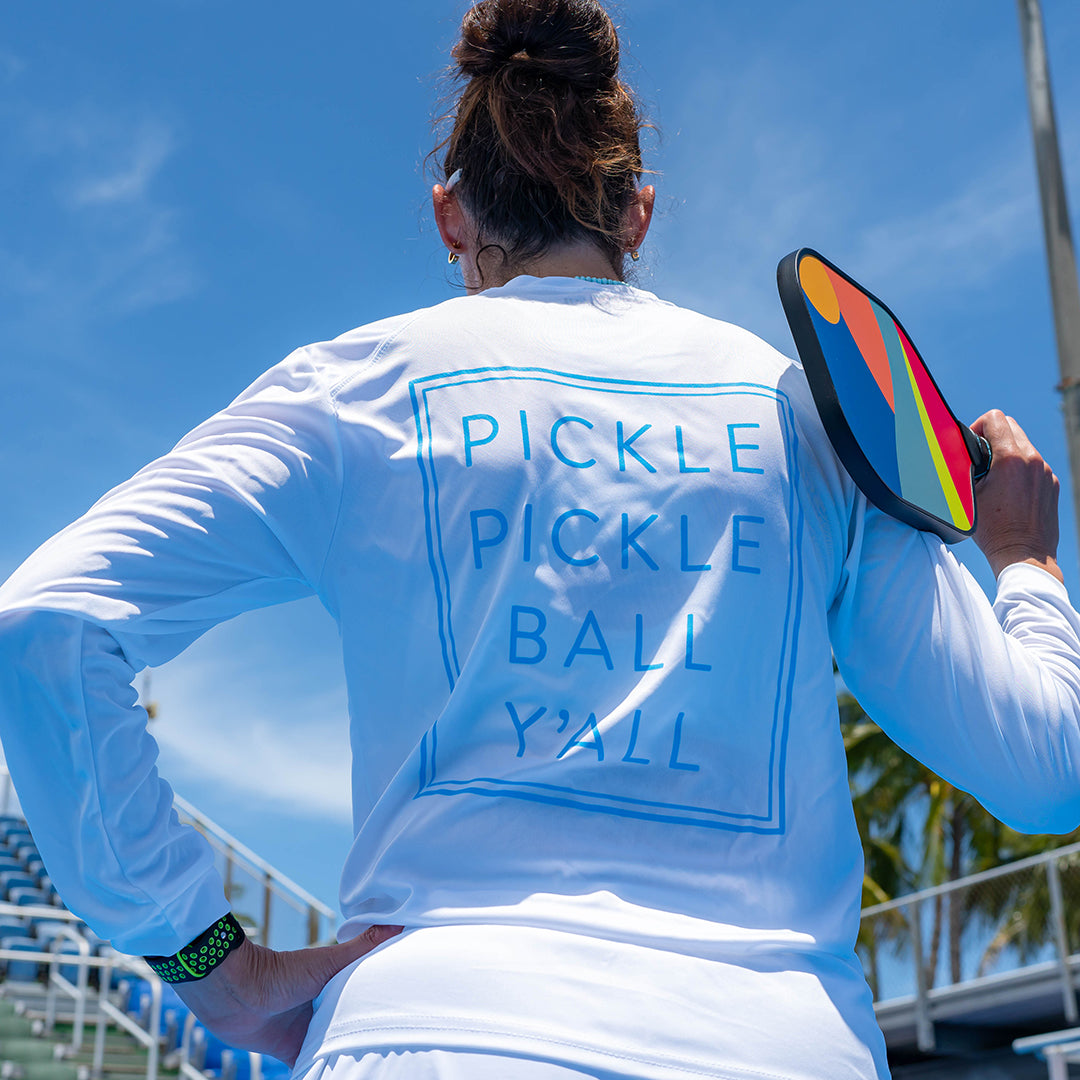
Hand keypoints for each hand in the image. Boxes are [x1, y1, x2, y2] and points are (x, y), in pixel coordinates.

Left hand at [170, 924, 402, 1066]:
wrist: (234, 996)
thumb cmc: (280, 972)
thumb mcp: (327, 962)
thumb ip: (361, 948)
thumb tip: (398, 923)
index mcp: (338, 983)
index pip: (370, 992)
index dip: (390, 999)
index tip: (415, 1007)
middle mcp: (327, 1006)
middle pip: (355, 1022)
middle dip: (371, 1033)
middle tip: (398, 1046)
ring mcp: (311, 1029)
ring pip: (337, 1046)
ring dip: (347, 1054)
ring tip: (376, 1064)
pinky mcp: (294, 1050)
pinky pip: (314, 1065)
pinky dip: (324, 1072)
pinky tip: (340, 1075)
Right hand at [971, 409, 1062, 583]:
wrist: (1023, 555)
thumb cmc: (993, 530)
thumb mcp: (967, 495)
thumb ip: (965, 468)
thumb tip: (959, 454)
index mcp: (1011, 459)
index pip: (995, 418)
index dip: (977, 426)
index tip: (971, 444)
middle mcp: (1033, 460)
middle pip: (1011, 426)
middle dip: (992, 436)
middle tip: (979, 458)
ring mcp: (1045, 472)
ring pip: (1024, 445)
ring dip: (1006, 453)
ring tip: (993, 478)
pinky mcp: (1051, 484)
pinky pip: (1034, 464)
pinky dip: (1020, 469)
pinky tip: (1009, 492)